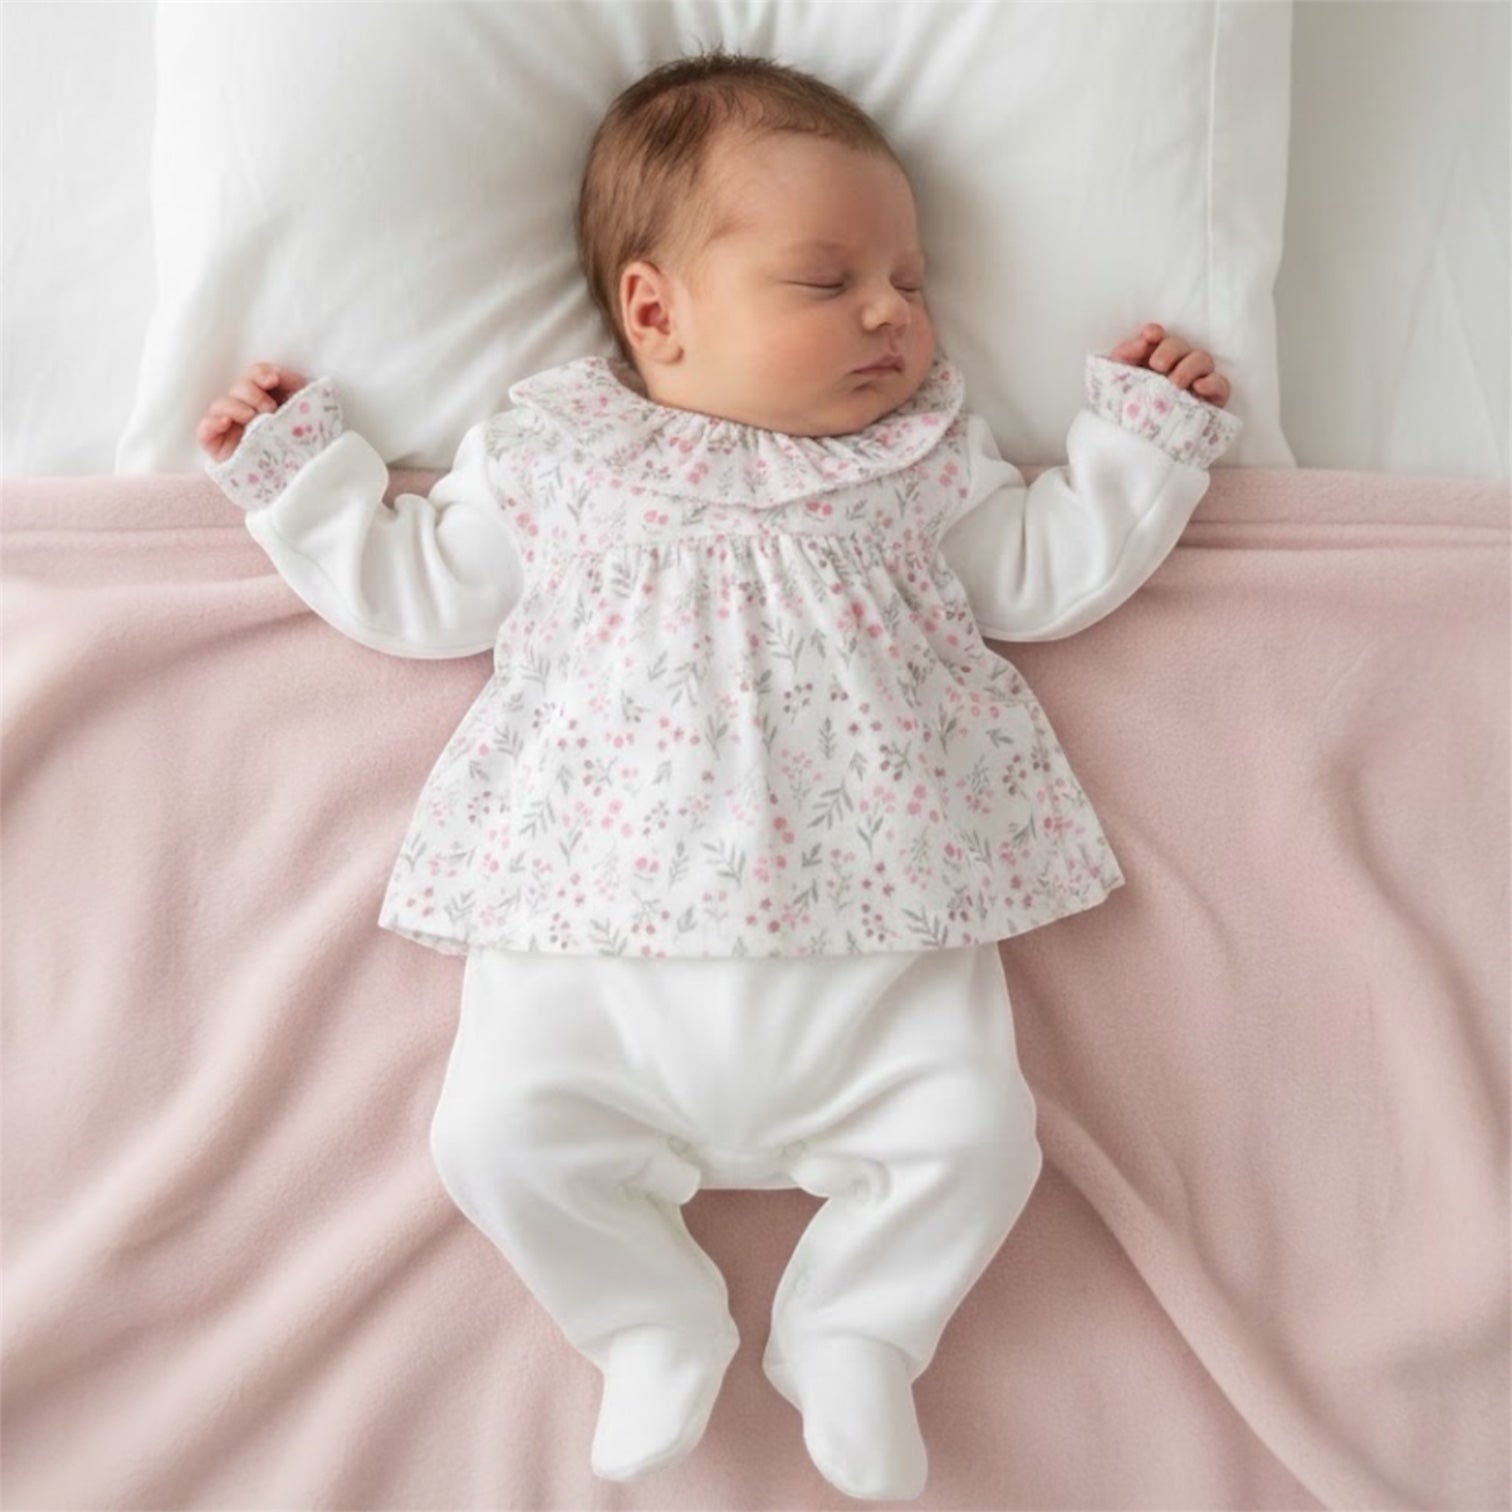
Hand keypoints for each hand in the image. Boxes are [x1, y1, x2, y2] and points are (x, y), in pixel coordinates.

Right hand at [197, 362, 308, 461]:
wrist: (301, 481)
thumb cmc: (305, 446)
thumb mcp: (308, 414)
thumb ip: (300, 392)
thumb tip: (293, 378)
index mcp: (266, 399)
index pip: (255, 376)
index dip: (261, 373)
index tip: (273, 380)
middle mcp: (246, 411)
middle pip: (238, 388)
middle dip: (253, 393)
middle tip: (269, 409)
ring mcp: (230, 429)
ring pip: (220, 405)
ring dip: (236, 406)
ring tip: (252, 417)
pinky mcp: (218, 448)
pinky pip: (204, 432)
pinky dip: (212, 423)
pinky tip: (226, 422)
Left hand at [1106, 324, 1229, 407]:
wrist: (1136, 454)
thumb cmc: (1127, 416)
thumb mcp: (1116, 387)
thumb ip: (1123, 359)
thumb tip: (1141, 342)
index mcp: (1151, 363)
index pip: (1158, 339)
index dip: (1154, 334)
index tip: (1149, 336)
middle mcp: (1175, 368)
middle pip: (1181, 346)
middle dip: (1170, 350)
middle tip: (1157, 366)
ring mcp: (1195, 384)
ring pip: (1203, 360)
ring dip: (1189, 366)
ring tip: (1174, 383)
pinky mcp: (1211, 402)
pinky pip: (1221, 385)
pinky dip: (1213, 382)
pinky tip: (1199, 387)